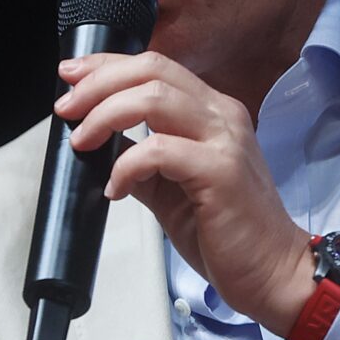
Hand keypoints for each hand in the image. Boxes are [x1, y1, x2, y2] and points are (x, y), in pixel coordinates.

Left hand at [56, 51, 315, 334]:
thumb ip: (143, 161)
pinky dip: (126, 165)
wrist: (274, 273)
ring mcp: (224, 140)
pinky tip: (116, 187)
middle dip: (98, 83)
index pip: (155, 67)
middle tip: (66, 109)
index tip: (70, 78)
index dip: (106, 66)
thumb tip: (101, 147)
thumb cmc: (228, 233)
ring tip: (82, 142)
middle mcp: (221, 115)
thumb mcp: (173, 188)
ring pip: (153, 98)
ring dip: (105, 115)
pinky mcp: (221, 171)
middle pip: (151, 70)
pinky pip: (158, 150)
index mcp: (212, 111)